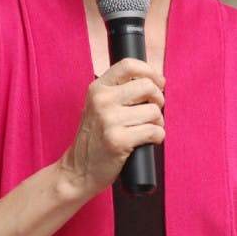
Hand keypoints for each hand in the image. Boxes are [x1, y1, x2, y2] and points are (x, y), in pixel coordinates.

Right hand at [58, 58, 165, 196]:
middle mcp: (101, 100)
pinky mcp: (118, 140)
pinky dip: (157, 138)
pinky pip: (155, 132)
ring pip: (154, 111)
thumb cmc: (94, 139)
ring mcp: (109, 120)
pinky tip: (146, 142)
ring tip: (146, 130)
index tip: (158, 83)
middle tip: (153, 112)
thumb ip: (118, 92)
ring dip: (158, 123)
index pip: (129, 65)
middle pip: (147, 86)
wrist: (78, 170)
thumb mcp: (97, 107)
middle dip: (158, 100)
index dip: (150, 71)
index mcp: (97, 88)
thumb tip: (154, 81)